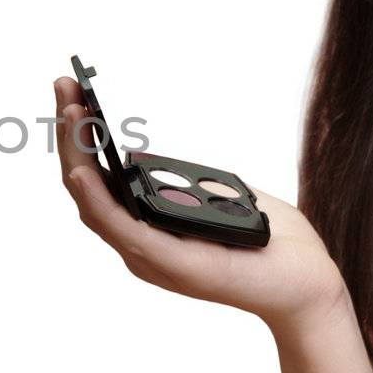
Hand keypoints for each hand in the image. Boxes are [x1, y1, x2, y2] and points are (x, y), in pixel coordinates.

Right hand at [54, 76, 349, 338]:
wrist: (309, 286)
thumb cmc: (269, 244)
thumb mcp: (214, 200)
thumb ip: (178, 185)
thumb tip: (140, 161)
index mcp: (147, 231)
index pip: (97, 183)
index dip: (78, 140)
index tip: (72, 95)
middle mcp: (138, 247)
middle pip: (86, 188)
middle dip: (69, 135)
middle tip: (63, 87)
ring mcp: (151, 258)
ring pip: (93, 207)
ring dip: (77, 156)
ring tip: (71, 114)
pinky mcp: (170, 263)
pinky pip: (122, 229)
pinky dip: (97, 199)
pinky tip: (85, 171)